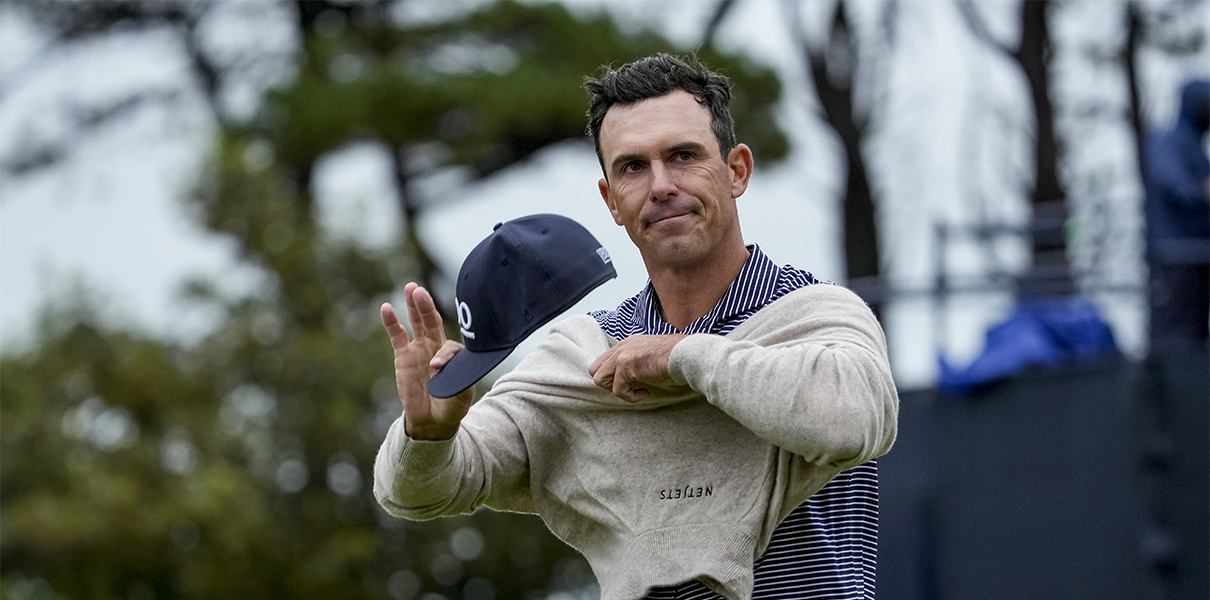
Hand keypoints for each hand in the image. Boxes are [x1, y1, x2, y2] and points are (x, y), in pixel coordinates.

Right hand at [381, 283, 474, 439]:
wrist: (432, 419)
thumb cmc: (450, 406)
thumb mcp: (461, 395)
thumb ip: (458, 379)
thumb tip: (440, 365)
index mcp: (455, 355)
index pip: (450, 346)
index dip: (444, 354)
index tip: (437, 366)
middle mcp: (437, 346)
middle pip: (433, 322)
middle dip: (427, 307)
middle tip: (421, 292)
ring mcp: (420, 349)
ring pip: (417, 323)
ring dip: (414, 306)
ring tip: (411, 288)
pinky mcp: (403, 356)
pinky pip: (397, 336)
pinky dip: (392, 322)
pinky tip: (386, 308)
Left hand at [588, 334, 686, 402]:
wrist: (686, 356)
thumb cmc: (675, 360)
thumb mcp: (650, 357)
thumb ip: (635, 363)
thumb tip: (628, 380)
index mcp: (626, 344)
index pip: (603, 361)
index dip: (612, 376)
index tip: (630, 383)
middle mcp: (622, 347)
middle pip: (595, 370)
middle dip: (609, 383)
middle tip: (629, 388)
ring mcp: (622, 355)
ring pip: (600, 379)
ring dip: (616, 390)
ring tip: (636, 391)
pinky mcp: (627, 366)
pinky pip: (618, 390)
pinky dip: (630, 397)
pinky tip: (645, 393)